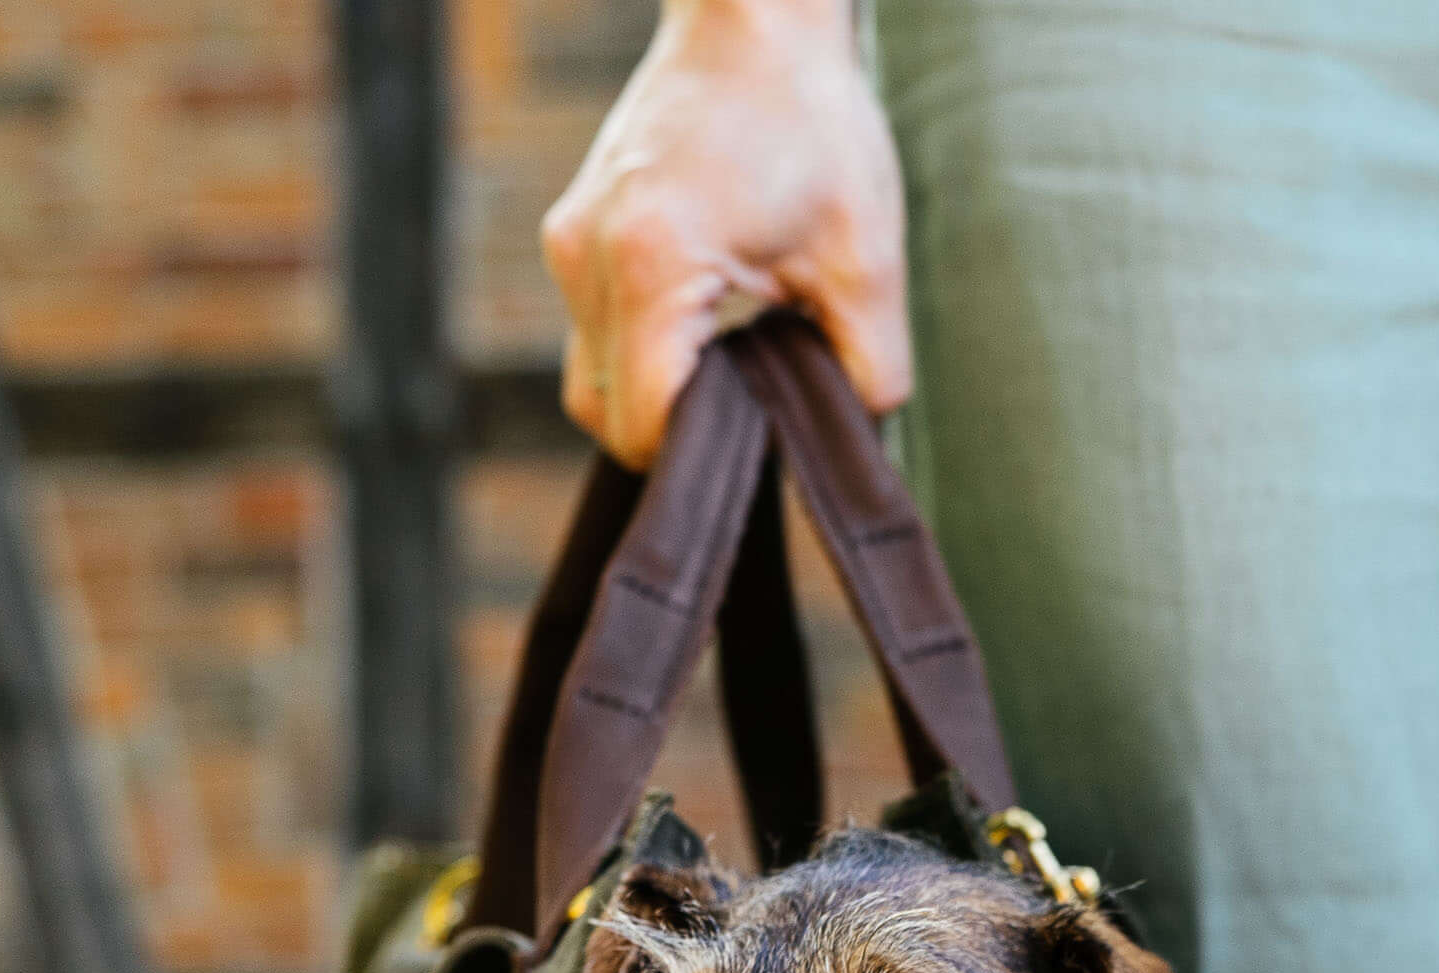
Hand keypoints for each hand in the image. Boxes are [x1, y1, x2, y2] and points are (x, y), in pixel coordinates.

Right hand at [541, 0, 910, 470]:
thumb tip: (851, 442)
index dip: (703, 463)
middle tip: (758, 411)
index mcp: (653, 263)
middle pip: (605, 418)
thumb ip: (868, 370)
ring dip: (661, 394)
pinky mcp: (573, 232)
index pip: (646, 428)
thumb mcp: (868, 258)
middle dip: (679, 436)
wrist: (752, 19)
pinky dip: (647, 351)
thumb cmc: (810, 120)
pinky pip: (595, 332)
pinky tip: (713, 325)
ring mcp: (570, 243)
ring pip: (592, 382)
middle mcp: (589, 258)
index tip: (762, 448)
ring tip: (738, 361)